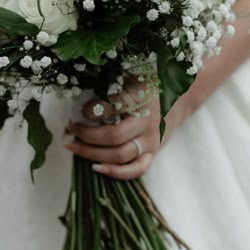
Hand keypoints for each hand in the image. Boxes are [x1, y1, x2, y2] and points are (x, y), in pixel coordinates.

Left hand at [64, 81, 188, 180]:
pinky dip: (116, 173)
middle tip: (70, 130)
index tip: (79, 110)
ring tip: (73, 145)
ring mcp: (151, 140)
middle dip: (87, 135)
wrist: (179, 99)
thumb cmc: (147, 85)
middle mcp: (147, 122)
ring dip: (92, 153)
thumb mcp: (131, 76)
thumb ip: (110, 83)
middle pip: (114, 136)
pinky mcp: (152, 153)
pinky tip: (95, 167)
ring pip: (120, 155)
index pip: (116, 106)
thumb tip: (79, 97)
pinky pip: (136, 170)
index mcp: (142, 98)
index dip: (94, 110)